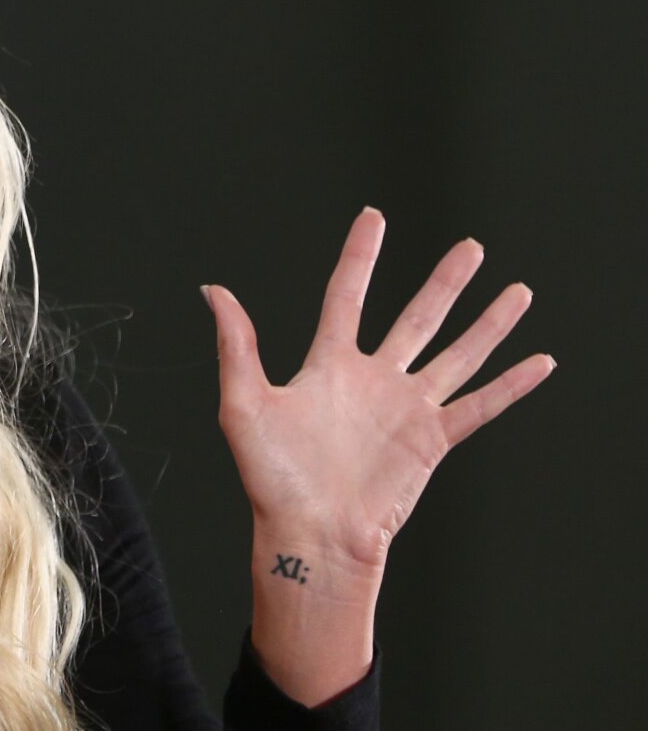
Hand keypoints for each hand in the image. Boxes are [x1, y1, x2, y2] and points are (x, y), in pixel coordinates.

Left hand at [206, 207, 553, 570]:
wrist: (311, 535)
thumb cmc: (272, 479)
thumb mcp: (243, 404)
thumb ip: (237, 345)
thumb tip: (214, 289)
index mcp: (328, 366)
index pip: (347, 295)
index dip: (361, 256)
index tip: (374, 218)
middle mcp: (372, 381)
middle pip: (417, 317)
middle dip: (445, 282)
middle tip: (471, 248)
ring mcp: (405, 410)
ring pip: (457, 354)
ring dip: (488, 324)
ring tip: (516, 290)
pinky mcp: (431, 441)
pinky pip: (479, 405)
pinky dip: (511, 385)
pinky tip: (538, 360)